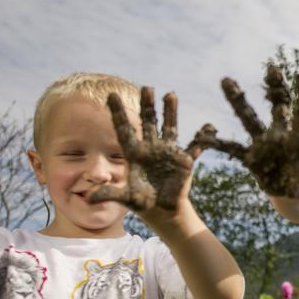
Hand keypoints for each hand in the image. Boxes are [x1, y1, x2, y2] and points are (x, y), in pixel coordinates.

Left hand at [88, 88, 194, 211]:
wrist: (162, 210)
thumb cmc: (141, 203)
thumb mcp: (125, 198)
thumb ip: (110, 194)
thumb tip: (89, 197)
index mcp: (134, 154)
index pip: (124, 129)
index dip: (118, 113)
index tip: (112, 95)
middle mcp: (151, 148)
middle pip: (148, 122)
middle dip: (147, 106)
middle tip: (147, 88)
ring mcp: (168, 152)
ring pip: (169, 127)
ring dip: (170, 112)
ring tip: (170, 94)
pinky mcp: (183, 161)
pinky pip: (194, 146)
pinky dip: (203, 138)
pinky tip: (209, 127)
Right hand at [189, 63, 298, 204]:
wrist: (290, 192)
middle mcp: (280, 136)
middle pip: (277, 108)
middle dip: (275, 89)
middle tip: (272, 67)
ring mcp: (263, 144)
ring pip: (249, 118)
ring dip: (238, 101)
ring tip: (226, 80)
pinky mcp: (250, 157)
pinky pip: (231, 148)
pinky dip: (217, 142)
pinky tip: (204, 134)